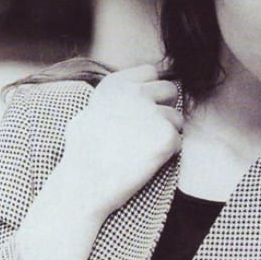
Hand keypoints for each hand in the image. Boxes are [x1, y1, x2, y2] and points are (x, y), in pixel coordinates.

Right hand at [57, 64, 182, 215]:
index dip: (150, 91)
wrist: (84, 187)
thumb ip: (112, 100)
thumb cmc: (81, 156)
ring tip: (142, 151)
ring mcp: (152, 113)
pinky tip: (147, 162)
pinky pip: (178, 142)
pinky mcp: (166, 136)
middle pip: (170, 90)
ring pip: (176, 118)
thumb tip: (131, 90)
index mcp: (116, 84)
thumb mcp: (87, 114)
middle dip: (164, 108)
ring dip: (166, 133)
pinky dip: (168, 153)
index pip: (150, 72)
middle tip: (148, 131)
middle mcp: (135, 92)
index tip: (142, 109)